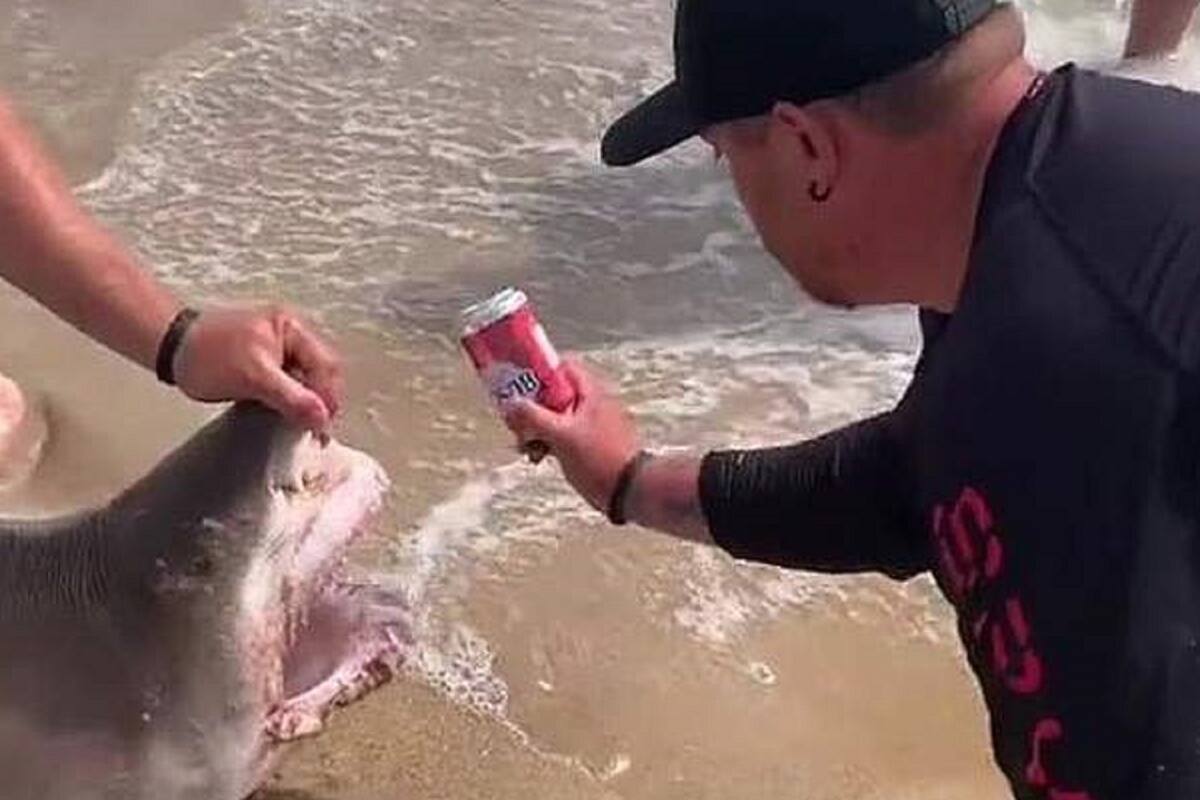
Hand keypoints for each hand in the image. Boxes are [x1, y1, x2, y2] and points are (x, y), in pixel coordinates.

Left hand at [173, 306, 343, 432]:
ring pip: (307, 378)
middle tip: (315, 429)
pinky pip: (289, 382)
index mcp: (291, 328)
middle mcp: (290, 334)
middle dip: (321, 400)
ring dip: (306, 402)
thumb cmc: (207, 355)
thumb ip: (290, 396)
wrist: (170, 347)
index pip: (326, 365)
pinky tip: (285, 414)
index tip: (322, 426)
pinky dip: (291, 399)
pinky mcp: (264, 362)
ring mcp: (277, 348)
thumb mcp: (252, 377)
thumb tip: (321, 416)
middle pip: (321, 371)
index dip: (328, 397)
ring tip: (301, 425)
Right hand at [504, 358, 641, 511]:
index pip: (561, 367)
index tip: (518, 388)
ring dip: (536, 429)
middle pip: (553, 394)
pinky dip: (548, 443)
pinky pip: (563, 436)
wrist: (631, 491)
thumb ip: (533, 417)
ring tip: (525, 447)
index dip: (538, 374)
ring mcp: (592, 425)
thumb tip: (510, 404)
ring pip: (556, 417)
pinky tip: (538, 458)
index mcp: (591, 393)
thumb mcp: (561, 436)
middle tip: (517, 425)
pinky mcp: (591, 445)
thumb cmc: (600, 458)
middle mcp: (593, 404)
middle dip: (531, 409)